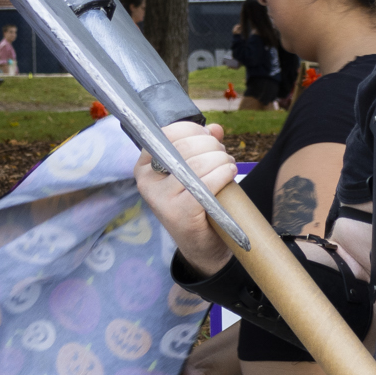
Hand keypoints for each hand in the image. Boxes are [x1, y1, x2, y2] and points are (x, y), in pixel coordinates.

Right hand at [134, 119, 237, 273]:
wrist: (201, 246)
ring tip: (229, 165)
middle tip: (224, 154)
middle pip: (183, 148)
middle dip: (210, 145)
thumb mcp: (193, 172)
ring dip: (219, 159)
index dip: (194, 130)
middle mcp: (146, 181)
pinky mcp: (178, 212)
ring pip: (195, 164)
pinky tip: (230, 174)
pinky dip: (221, 175)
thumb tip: (214, 128)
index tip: (210, 137)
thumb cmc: (197, 205)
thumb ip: (201, 148)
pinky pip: (203, 184)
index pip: (167, 134)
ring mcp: (160, 198)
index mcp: (145, 166)